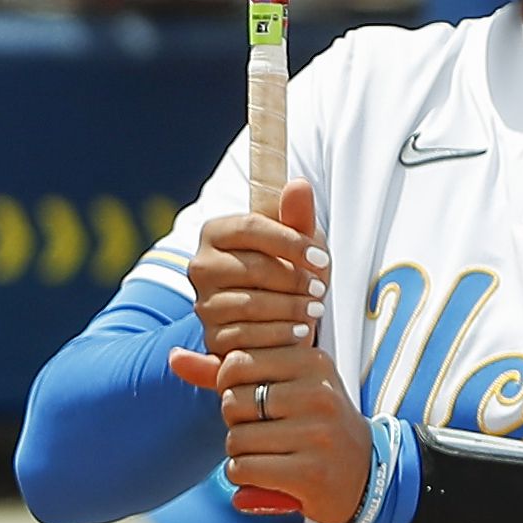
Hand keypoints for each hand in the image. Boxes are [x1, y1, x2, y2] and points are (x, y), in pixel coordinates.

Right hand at [175, 179, 330, 359]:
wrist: (280, 314)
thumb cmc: (289, 267)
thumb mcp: (298, 241)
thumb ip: (298, 214)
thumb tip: (298, 184)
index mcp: (217, 232)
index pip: (251, 228)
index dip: (290, 243)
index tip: (322, 258)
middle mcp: (201, 266)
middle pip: (252, 269)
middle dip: (293, 280)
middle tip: (321, 289)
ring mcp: (204, 303)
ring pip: (249, 305)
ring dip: (290, 309)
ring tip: (315, 309)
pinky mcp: (212, 337)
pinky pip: (246, 337)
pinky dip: (279, 335)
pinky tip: (301, 332)